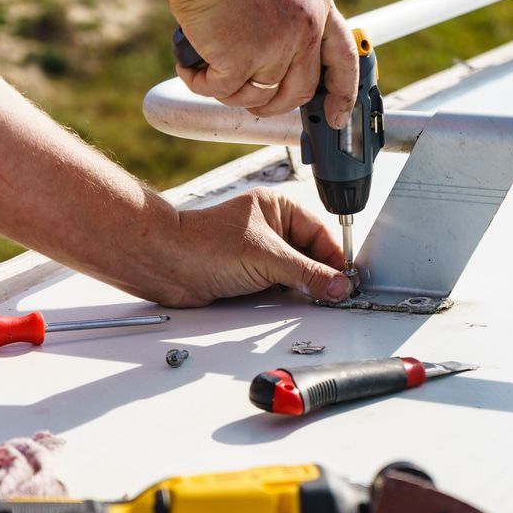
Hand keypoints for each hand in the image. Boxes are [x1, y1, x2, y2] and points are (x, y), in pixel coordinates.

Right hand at [152, 0, 357, 128]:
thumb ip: (292, 24)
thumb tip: (284, 71)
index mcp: (317, 8)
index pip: (344, 60)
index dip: (343, 93)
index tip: (336, 117)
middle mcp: (303, 30)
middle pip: (300, 91)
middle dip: (276, 107)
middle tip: (257, 106)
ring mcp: (274, 48)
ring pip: (259, 97)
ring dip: (234, 94)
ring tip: (213, 72)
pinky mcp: (240, 60)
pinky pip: (223, 91)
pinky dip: (202, 84)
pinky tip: (191, 69)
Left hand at [157, 187, 352, 306]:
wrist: (165, 265)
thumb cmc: (204, 244)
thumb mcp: (267, 258)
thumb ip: (307, 273)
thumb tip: (337, 285)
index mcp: (279, 208)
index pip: (321, 233)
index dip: (336, 258)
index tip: (347, 280)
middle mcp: (271, 228)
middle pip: (311, 255)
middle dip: (320, 275)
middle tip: (334, 295)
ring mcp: (260, 252)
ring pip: (295, 273)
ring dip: (303, 288)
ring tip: (315, 299)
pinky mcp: (249, 274)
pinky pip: (279, 286)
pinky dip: (287, 296)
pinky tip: (293, 303)